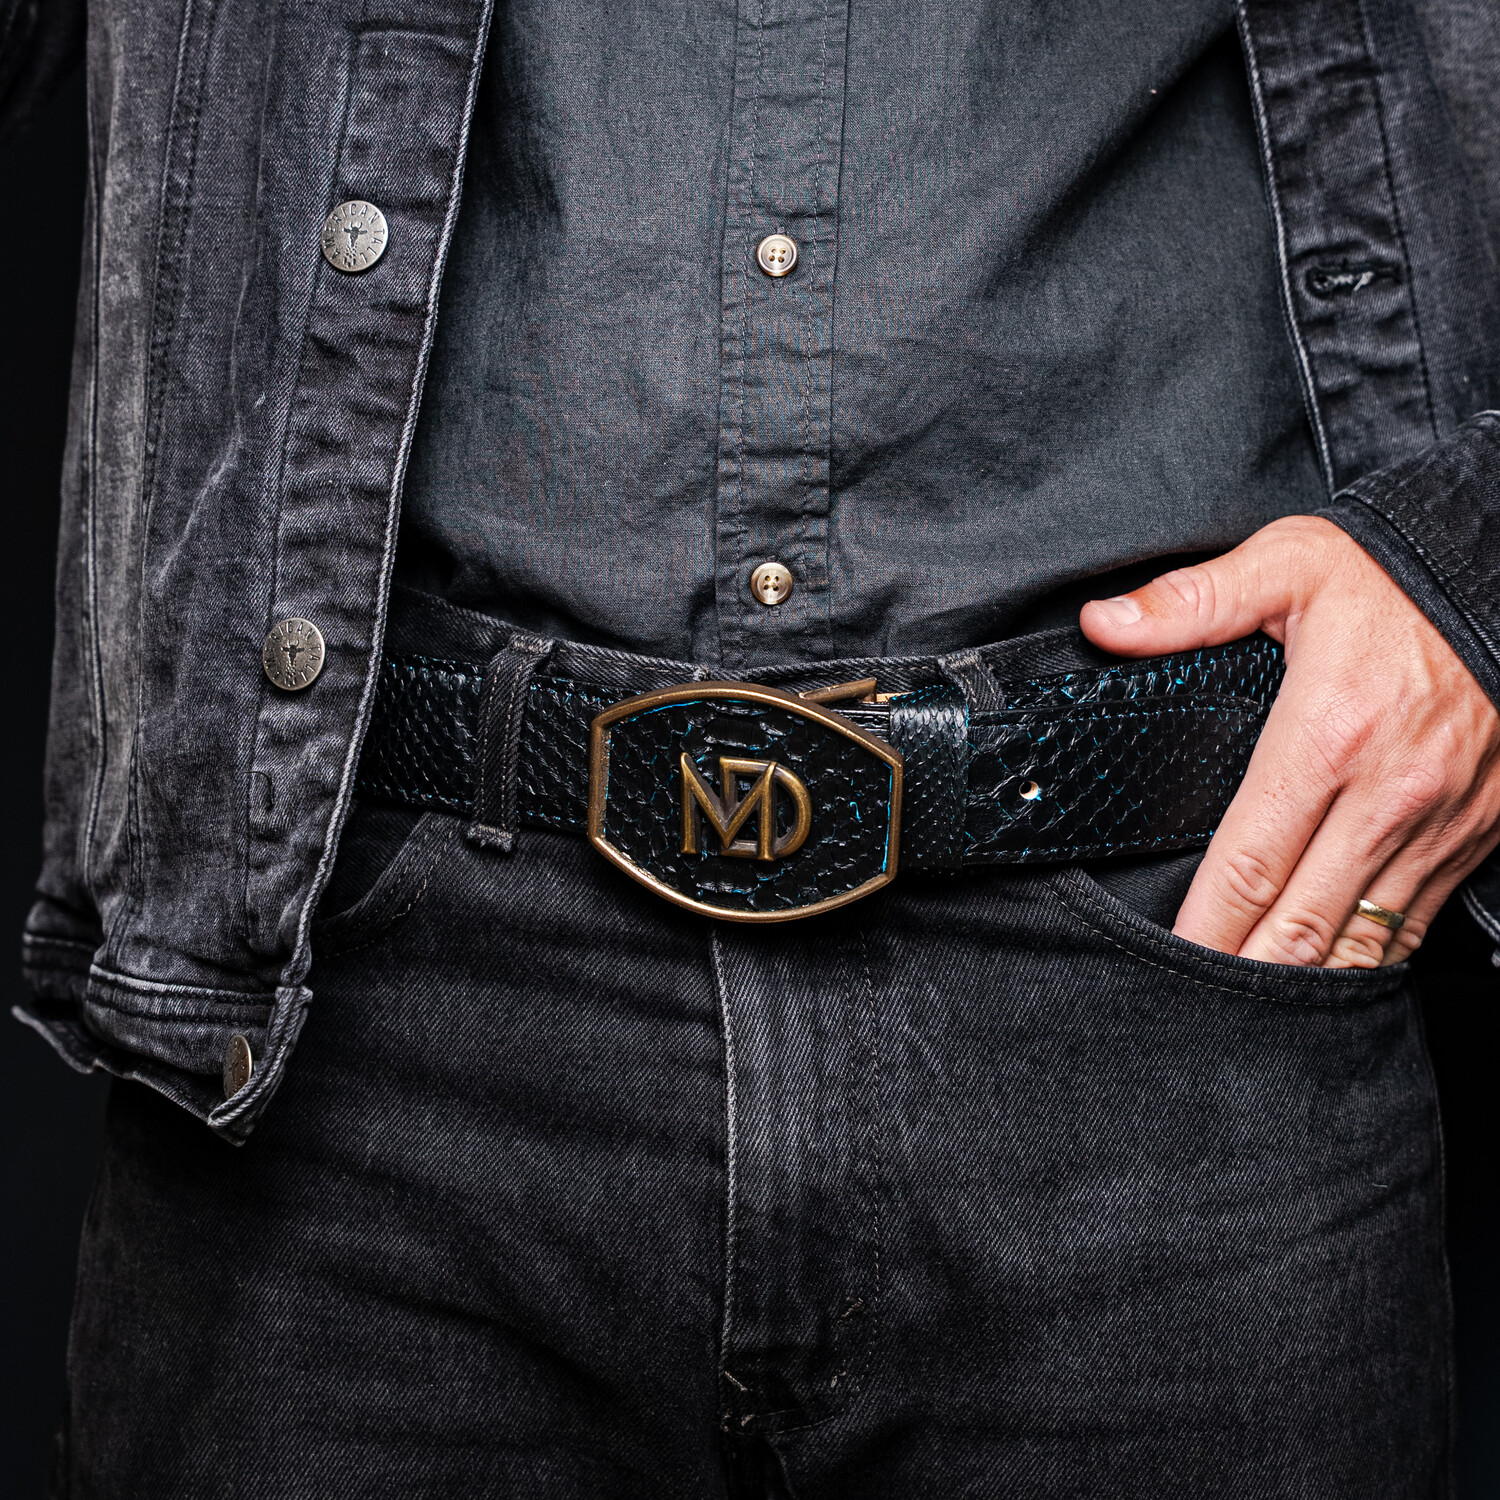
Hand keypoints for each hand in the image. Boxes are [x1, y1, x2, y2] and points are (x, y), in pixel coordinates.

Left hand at [1079, 516, 1499, 966]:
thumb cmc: (1398, 575)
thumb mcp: (1290, 563)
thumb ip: (1192, 602)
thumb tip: (1103, 625)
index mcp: (1327, 737)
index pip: (1248, 864)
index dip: (1205, 925)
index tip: (1170, 956)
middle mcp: (1386, 794)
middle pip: (1301, 923)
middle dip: (1245, 972)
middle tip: (1194, 1002)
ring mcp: (1438, 823)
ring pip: (1363, 937)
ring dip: (1306, 978)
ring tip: (1252, 1007)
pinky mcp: (1476, 832)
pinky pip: (1414, 917)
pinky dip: (1368, 954)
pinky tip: (1327, 967)